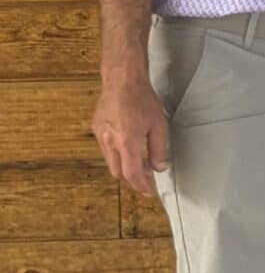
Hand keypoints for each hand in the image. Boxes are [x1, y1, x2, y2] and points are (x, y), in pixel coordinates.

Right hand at [91, 73, 169, 199]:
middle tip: (147, 179)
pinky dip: (116, 154)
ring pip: (110, 161)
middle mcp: (110, 141)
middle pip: (119, 172)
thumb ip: (159, 149)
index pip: (133, 174)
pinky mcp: (96, 128)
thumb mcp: (159, 125)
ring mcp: (101, 135)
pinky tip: (128, 148)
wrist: (122, 81)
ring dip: (124, 166)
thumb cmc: (144, 100)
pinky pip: (105, 149)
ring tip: (140, 162)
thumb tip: (159, 168)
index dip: (142, 186)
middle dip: (133, 179)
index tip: (150, 192)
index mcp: (127, 142)